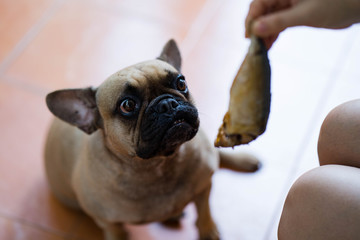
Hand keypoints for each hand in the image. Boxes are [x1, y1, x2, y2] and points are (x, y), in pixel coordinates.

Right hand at [245, 0, 359, 48]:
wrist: (354, 8)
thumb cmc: (334, 5)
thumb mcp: (305, 14)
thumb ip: (280, 21)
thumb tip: (256, 29)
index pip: (258, 4)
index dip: (251, 20)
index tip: (249, 37)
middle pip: (261, 12)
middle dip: (256, 29)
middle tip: (254, 46)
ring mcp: (287, 5)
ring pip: (268, 20)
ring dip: (263, 34)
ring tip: (261, 49)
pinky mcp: (292, 14)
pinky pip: (276, 24)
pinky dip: (272, 34)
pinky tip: (269, 45)